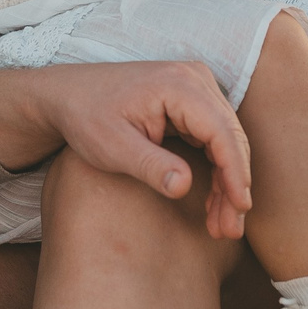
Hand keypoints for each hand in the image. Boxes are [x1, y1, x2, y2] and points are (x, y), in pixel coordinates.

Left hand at [0, 62, 252, 239]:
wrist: (67, 95)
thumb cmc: (86, 117)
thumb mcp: (112, 147)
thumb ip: (149, 166)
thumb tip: (184, 186)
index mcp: (178, 85)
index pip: (221, 133)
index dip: (235, 173)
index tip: (240, 208)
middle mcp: (194, 79)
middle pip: (230, 137)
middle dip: (233, 185)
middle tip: (230, 229)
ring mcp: (195, 86)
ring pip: (226, 140)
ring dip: (228, 182)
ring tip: (222, 226)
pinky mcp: (191, 100)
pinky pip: (214, 137)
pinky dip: (216, 170)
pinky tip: (213, 203)